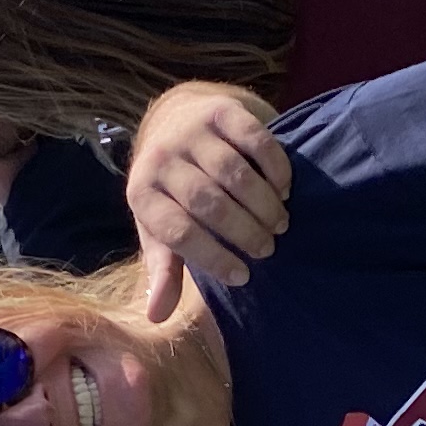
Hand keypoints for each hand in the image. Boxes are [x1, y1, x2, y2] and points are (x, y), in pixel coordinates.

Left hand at [128, 82, 291, 281]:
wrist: (176, 120)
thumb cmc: (173, 191)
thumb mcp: (160, 229)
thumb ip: (164, 269)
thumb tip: (156, 315)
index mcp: (142, 193)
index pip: (177, 231)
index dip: (212, 257)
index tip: (242, 276)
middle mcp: (161, 158)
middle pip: (208, 202)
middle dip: (243, 231)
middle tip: (267, 249)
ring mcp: (191, 130)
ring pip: (234, 173)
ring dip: (263, 204)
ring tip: (279, 224)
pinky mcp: (221, 110)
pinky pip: (254, 140)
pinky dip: (274, 169)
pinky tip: (283, 190)